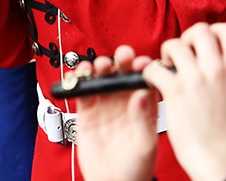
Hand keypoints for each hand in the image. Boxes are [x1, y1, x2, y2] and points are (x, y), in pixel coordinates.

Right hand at [75, 47, 158, 180]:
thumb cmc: (136, 169)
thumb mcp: (145, 145)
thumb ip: (144, 119)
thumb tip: (143, 93)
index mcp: (145, 106)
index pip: (145, 80)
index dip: (144, 68)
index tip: (142, 63)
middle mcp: (125, 101)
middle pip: (124, 73)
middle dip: (123, 60)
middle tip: (123, 56)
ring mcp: (106, 105)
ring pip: (103, 78)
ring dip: (101, 67)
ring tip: (101, 66)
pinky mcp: (88, 112)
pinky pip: (82, 91)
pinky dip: (80, 80)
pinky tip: (81, 75)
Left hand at [142, 23, 225, 180]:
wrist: (216, 158)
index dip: (216, 31)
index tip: (208, 45)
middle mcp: (216, 70)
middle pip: (200, 30)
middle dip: (188, 39)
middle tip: (185, 54)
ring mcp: (195, 80)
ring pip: (174, 44)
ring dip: (167, 53)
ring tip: (168, 67)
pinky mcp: (175, 92)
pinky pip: (155, 68)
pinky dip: (151, 73)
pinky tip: (156, 82)